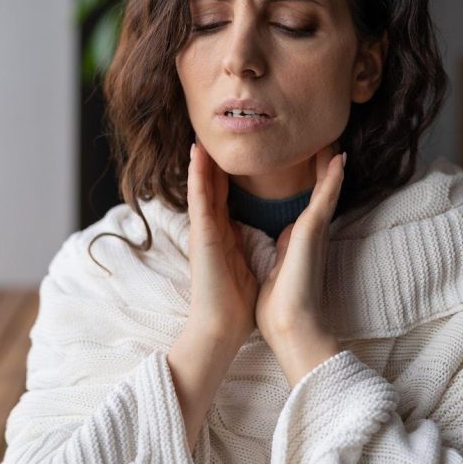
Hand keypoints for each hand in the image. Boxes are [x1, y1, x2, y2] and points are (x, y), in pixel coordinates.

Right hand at [183, 140, 258, 349]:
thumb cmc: (237, 304)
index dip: (229, 174)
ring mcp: (203, 233)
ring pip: (202, 189)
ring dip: (200, 163)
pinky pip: (199, 201)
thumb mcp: (249, 264)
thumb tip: (265, 232)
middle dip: (213, 163)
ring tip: (200, 138)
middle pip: (213, 188)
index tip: (236, 152)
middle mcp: (211, 231)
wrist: (222, 328)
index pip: (226, 197)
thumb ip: (249, 245)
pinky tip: (196, 159)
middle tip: (214, 135)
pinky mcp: (201, 238)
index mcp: (224, 236)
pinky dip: (197, 178)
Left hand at [255, 145, 345, 384]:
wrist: (290, 328)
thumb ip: (281, 253)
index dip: (308, 184)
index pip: (304, 205)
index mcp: (297, 242)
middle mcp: (309, 234)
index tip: (308, 162)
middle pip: (319, 193)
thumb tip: (281, 242)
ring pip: (324, 191)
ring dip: (329, 167)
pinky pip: (324, 198)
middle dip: (323, 170)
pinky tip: (338, 159)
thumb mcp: (275, 270)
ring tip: (334, 142)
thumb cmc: (279, 308)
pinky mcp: (311, 233)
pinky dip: (331, 179)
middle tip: (328, 143)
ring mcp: (313, 233)